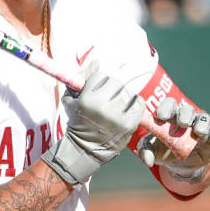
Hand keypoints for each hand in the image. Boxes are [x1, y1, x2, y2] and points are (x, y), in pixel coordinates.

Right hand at [41, 61, 144, 188]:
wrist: (85, 150)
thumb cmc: (76, 122)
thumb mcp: (70, 99)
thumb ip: (81, 77)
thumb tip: (97, 60)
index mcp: (87, 99)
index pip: (101, 75)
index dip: (100, 78)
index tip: (100, 84)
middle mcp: (103, 106)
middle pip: (115, 81)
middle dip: (112, 85)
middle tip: (109, 93)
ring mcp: (118, 116)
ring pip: (127, 90)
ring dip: (123, 93)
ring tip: (116, 101)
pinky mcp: (130, 124)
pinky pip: (138, 102)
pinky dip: (134, 102)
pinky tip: (127, 107)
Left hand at [137, 98, 209, 182]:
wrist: (182, 164)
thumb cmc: (164, 149)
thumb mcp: (152, 151)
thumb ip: (145, 151)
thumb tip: (147, 159)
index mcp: (170, 116)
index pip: (169, 104)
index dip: (166, 108)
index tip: (161, 117)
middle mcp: (187, 117)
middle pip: (187, 110)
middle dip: (184, 115)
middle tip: (182, 123)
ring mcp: (201, 126)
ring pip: (203, 119)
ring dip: (201, 123)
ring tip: (198, 132)